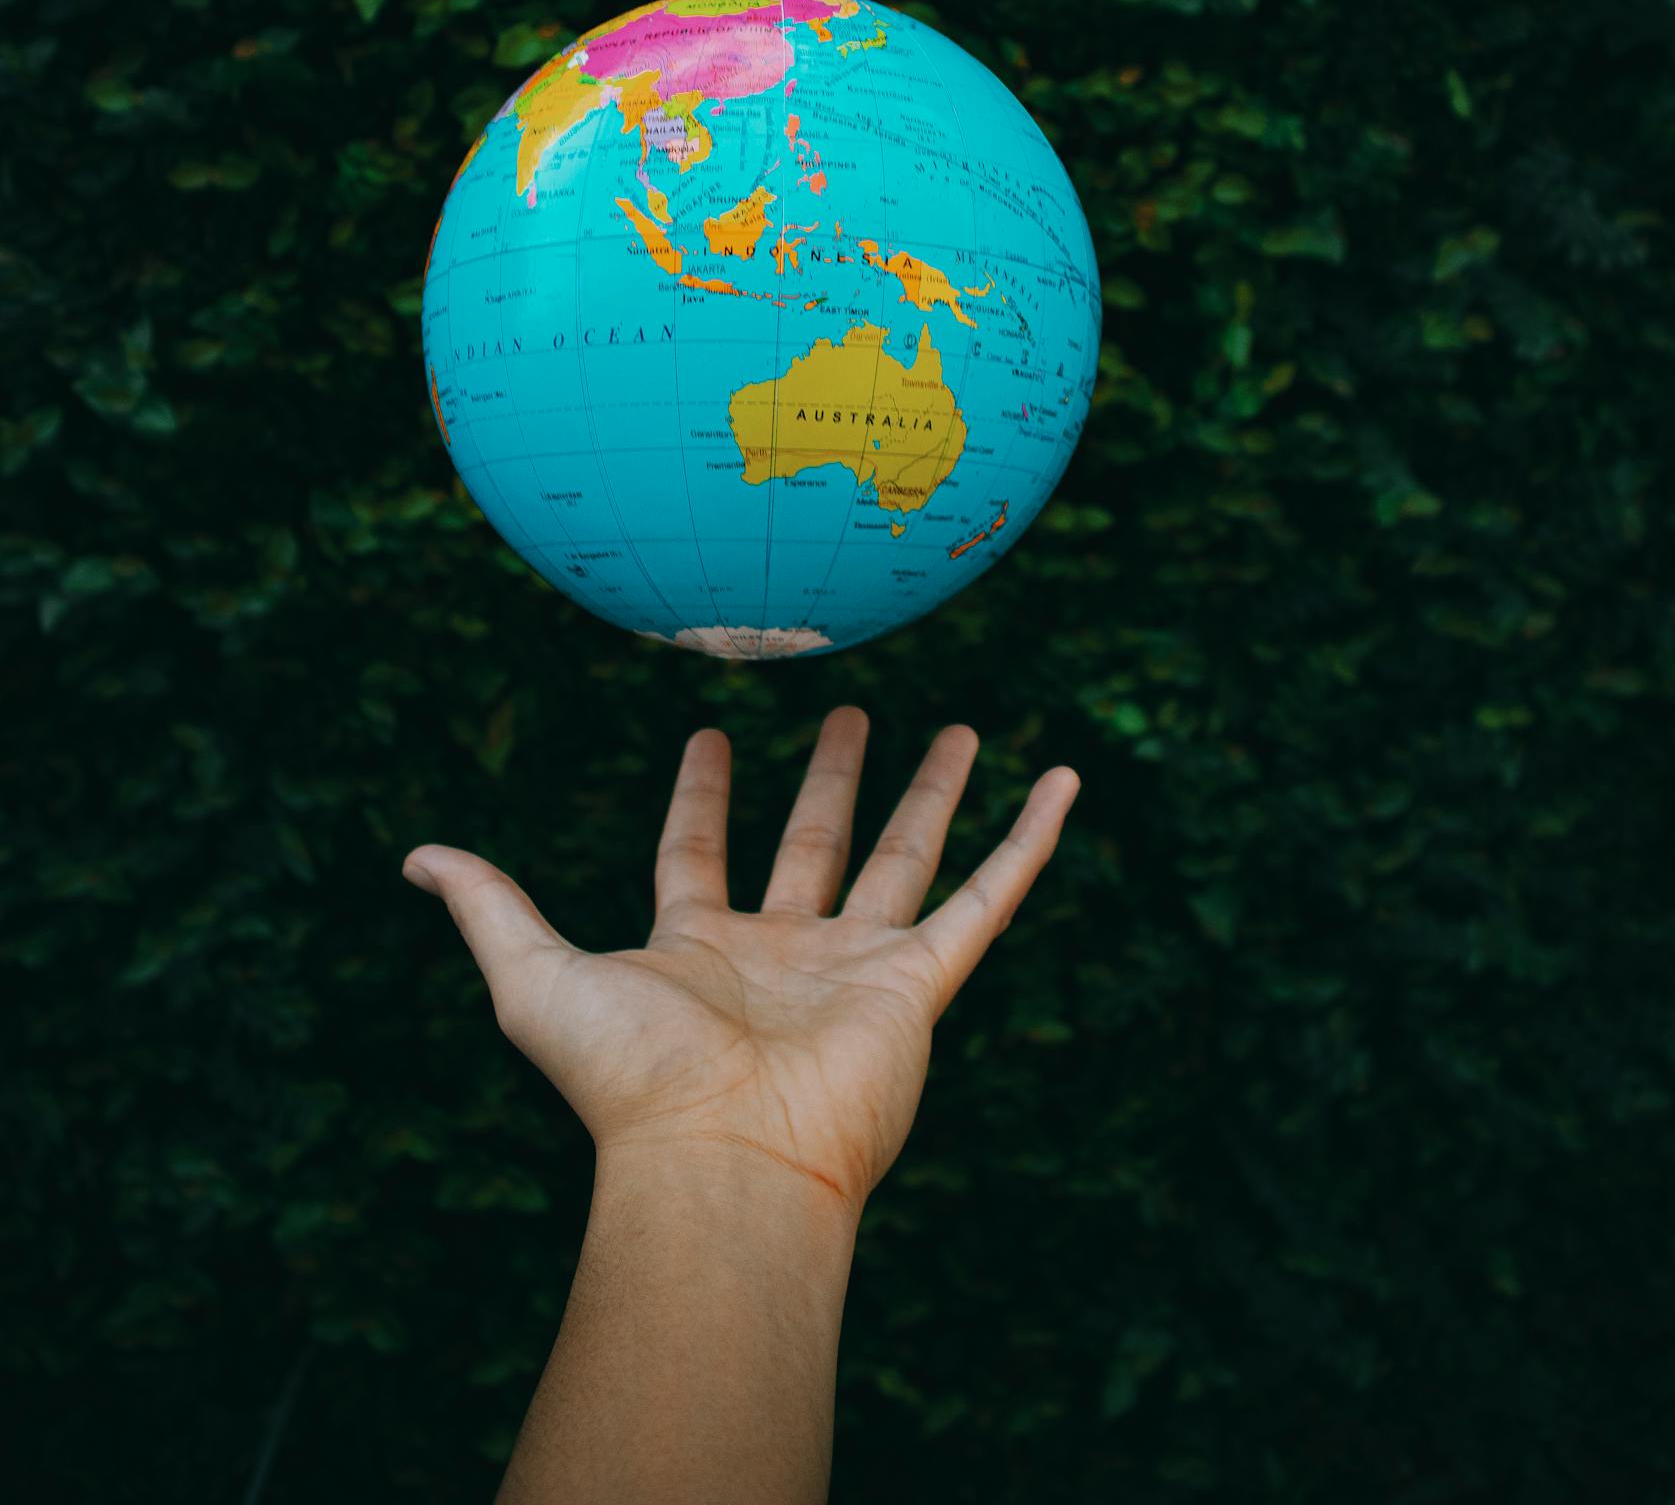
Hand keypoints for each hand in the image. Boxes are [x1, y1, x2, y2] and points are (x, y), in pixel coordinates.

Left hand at [403, 706, 1079, 1214]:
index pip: (699, 855)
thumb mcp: (536, 975)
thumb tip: (411, 854)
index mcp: (697, 950)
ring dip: (933, 794)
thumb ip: (487, 906)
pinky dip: (1028, 841)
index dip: (702, 797)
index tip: (711, 733)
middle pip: (815, 845)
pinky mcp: (921, 987)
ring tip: (957, 725)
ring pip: (907, 859)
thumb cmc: (627, 1083)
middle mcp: (781, 955)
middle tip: (852, 711)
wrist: (721, 1166)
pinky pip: (988, 900)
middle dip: (834, 780)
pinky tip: (1060, 783)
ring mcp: (856, 969)